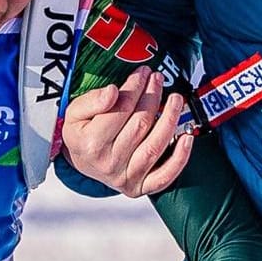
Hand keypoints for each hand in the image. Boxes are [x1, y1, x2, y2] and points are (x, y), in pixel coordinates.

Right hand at [60, 67, 194, 196]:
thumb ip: (92, 100)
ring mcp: (126, 178)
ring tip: (176, 99)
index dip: (135, 87)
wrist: (83, 162)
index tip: (142, 73)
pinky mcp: (140, 187)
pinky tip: (187, 137)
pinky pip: (165, 176)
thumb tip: (113, 92)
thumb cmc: (81, 134)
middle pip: (140, 125)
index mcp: (90, 144)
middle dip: (152, 97)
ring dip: (170, 119)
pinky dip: (180, 157)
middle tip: (158, 79)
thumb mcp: (74, 113)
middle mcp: (108, 163)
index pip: (120, 110)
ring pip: (155, 146)